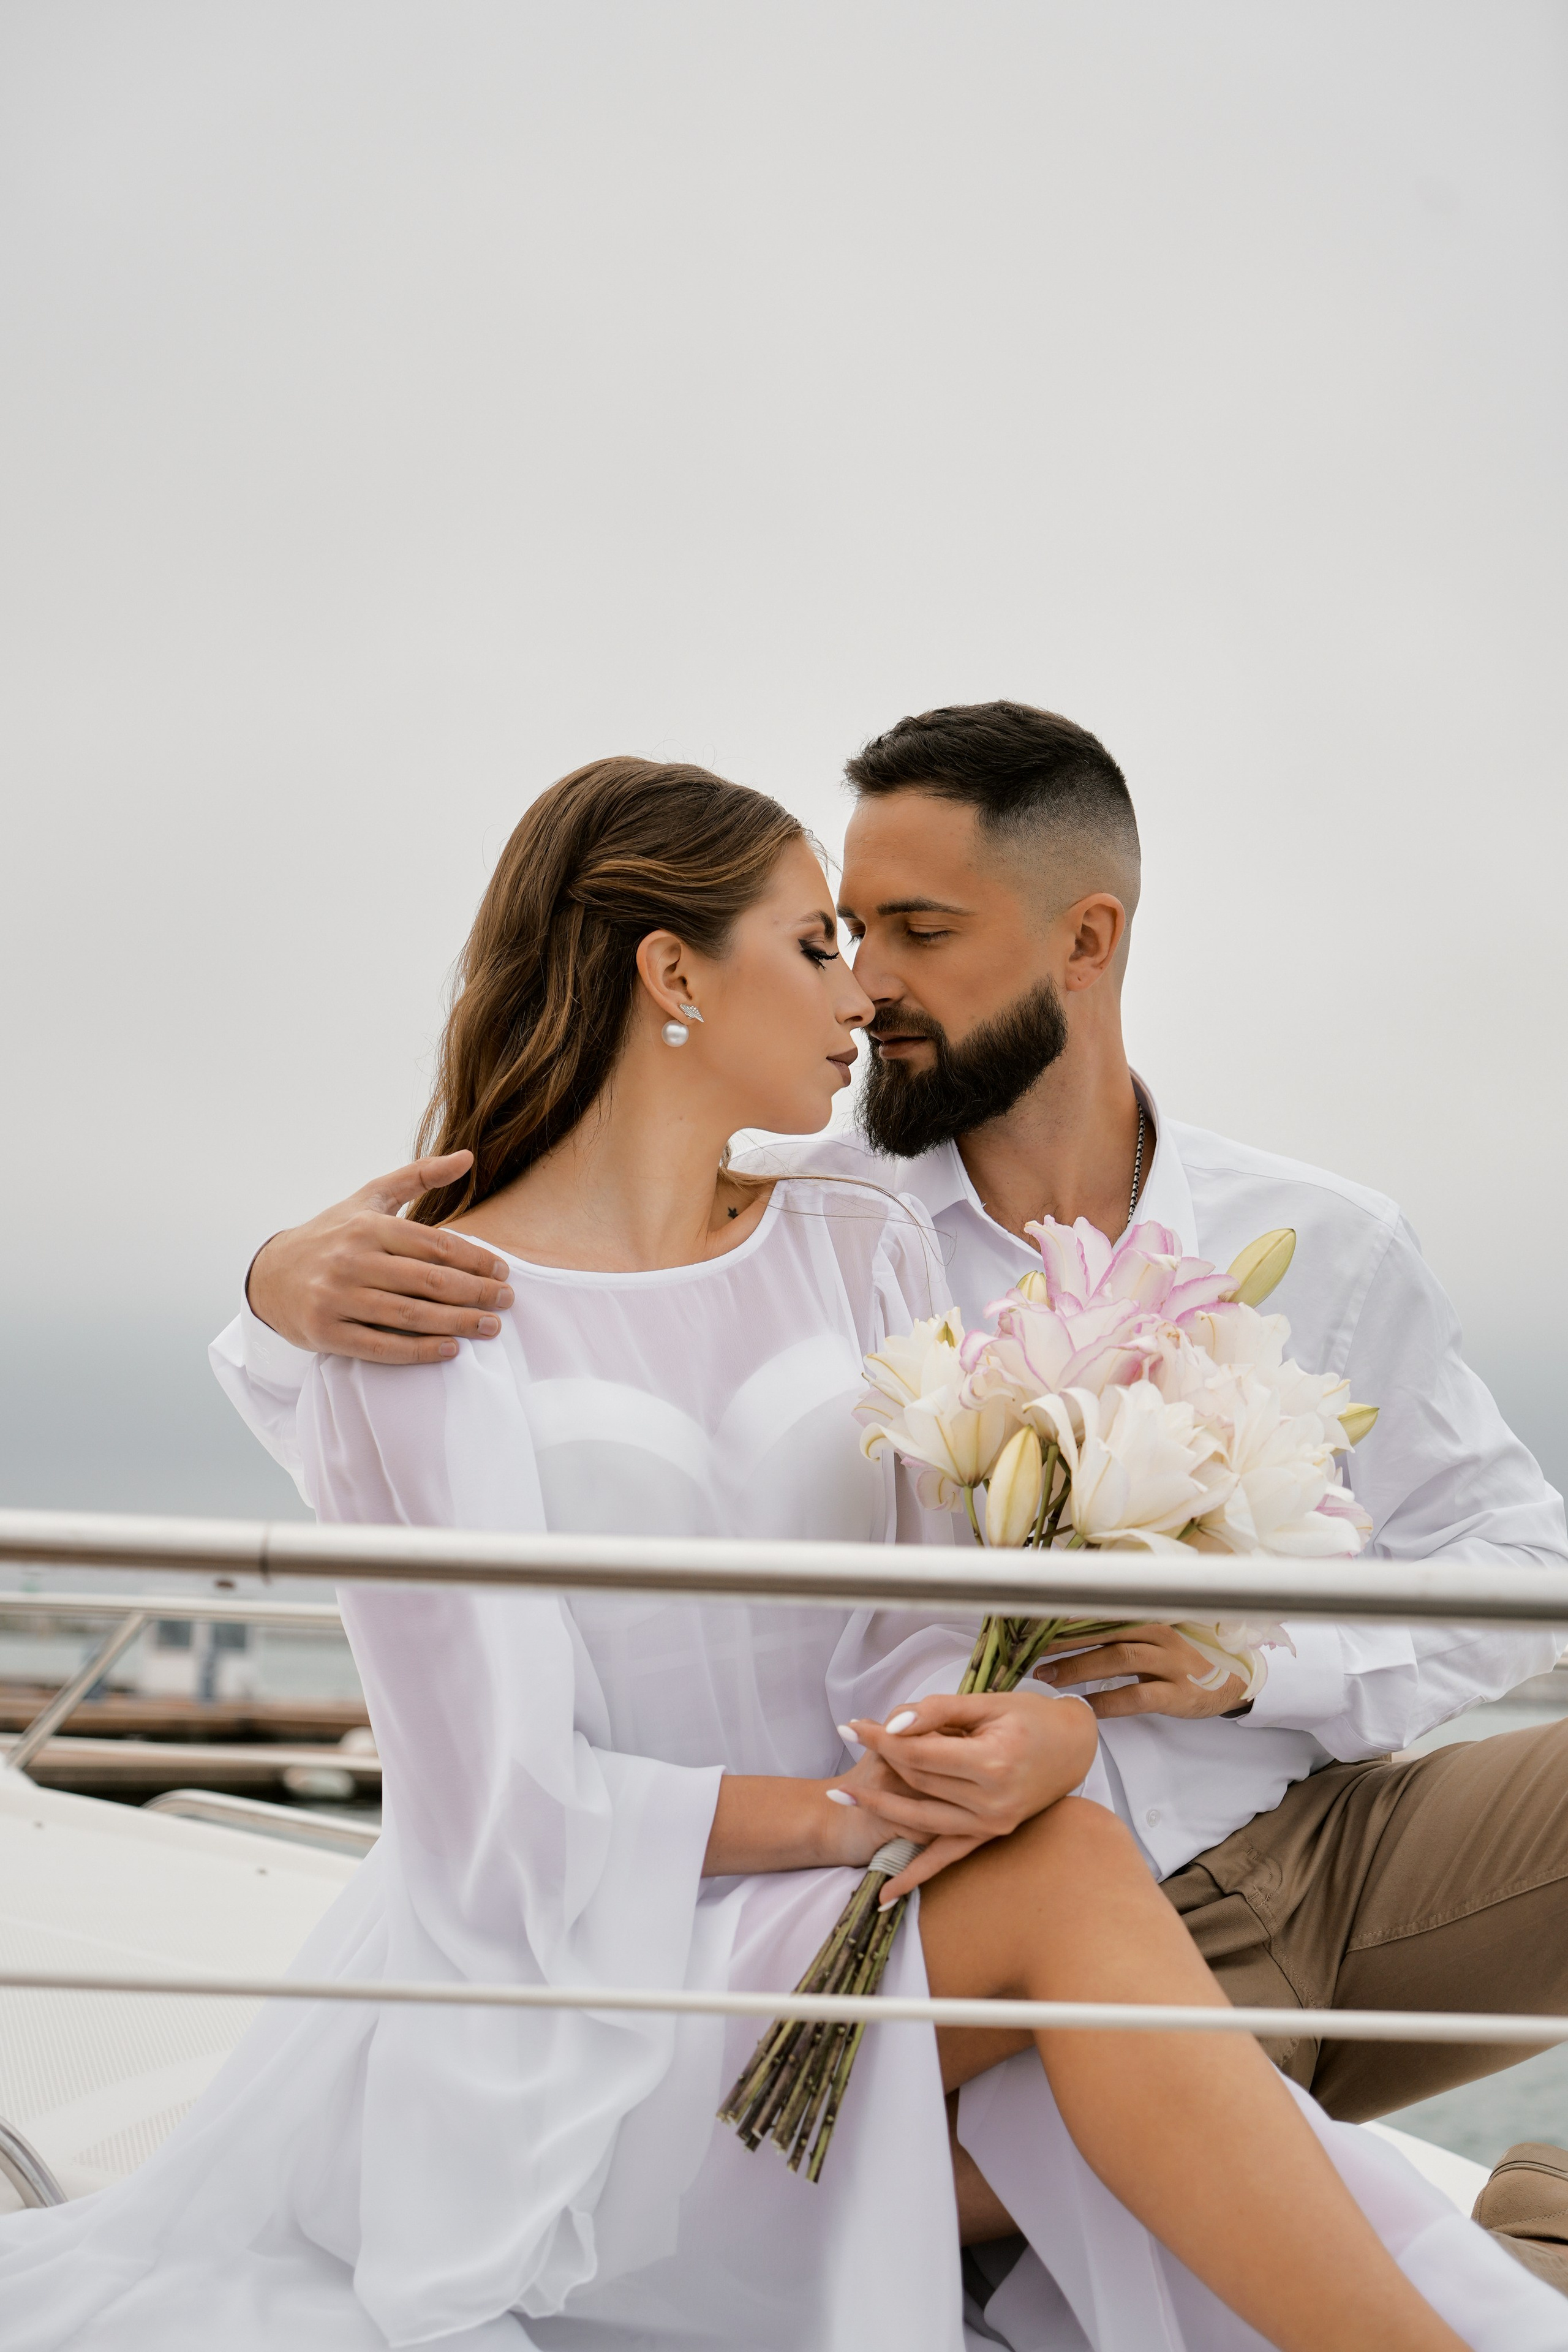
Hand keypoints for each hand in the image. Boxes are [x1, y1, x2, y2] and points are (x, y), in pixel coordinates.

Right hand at [245, 1151, 515, 1361]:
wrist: (270, 1276)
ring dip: (457, 1323)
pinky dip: (419, 1350)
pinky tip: (451, 1349)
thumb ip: (417, 1176)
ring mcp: (336, 1298)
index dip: (475, 1259)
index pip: (435, 1244)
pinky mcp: (326, 1332)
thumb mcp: (369, 1199)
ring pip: (409, 1315)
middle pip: (429, 1280)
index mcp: (368, 1227)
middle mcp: (351, 1260)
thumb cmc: (332, 1235)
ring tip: (490, 1327)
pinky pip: (381, 1346)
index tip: (503, 1272)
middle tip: (507, 1302)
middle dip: (475, 1293)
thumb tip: (468, 1156)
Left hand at [827, 1689, 1097, 1901]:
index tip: (853, 1724)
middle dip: (879, 1760)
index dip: (881, 1737)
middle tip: (849, 1738)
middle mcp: (992, 1801)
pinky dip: (915, 1876)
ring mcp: (992, 1824)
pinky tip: (884, 1895)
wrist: (1074, 1747)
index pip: (919, 1752)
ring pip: (921, 1820)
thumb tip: (892, 1724)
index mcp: (992, 1763)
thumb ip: (938, 1711)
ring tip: (842, 1797)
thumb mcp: (988, 1702)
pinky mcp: (991, 1836)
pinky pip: (947, 1860)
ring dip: (879, 1810)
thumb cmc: (1032, 1717)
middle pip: (916, 1782)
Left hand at [1032, 1623, 1249, 1719]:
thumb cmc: (1181, 1658)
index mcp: (1149, 1614)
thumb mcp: (1153, 1635)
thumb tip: (1064, 1624)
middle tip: (1031, 1650)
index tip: (1033, 1619)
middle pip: (1104, 1629)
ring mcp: (1171, 1663)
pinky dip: (1109, 1701)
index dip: (1067, 1614)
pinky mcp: (1178, 1693)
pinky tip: (1086, 1707)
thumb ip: (1118, 1629)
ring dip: (1080, 1667)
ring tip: (1049, 1677)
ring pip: (1118, 1658)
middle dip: (1064, 1640)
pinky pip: (1137, 1696)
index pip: (1102, 1609)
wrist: (1233, 1681)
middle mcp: (1159, 1632)